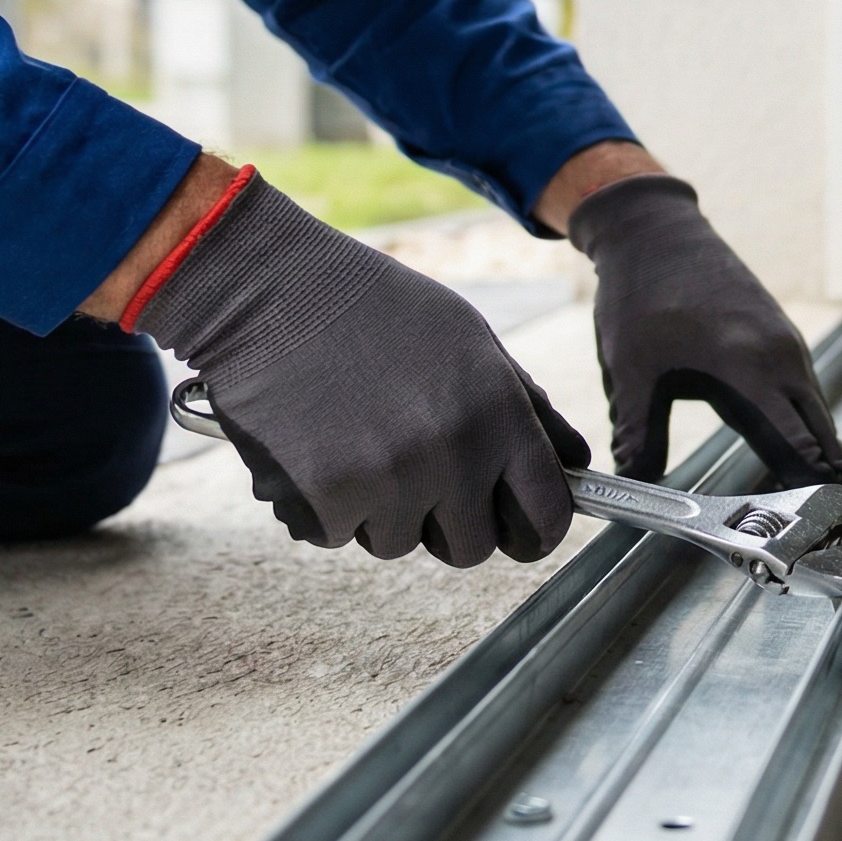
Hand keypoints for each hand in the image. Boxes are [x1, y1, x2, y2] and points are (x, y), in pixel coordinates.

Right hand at [132, 174, 589, 564]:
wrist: (267, 291)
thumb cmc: (372, 309)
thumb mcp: (470, 340)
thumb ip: (527, 409)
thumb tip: (574, 467)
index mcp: (499, 412)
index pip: (546, 515)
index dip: (534, 531)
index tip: (519, 532)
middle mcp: (454, 454)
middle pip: (471, 548)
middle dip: (445, 524)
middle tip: (413, 475)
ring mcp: (389, 483)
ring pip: (397, 544)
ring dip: (378, 511)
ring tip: (352, 439)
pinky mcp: (325, 502)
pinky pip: (336, 536)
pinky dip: (322, 507)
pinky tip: (312, 446)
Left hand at [568, 174, 841, 503]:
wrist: (656, 231)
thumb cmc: (642, 293)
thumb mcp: (630, 368)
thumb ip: (638, 431)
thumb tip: (636, 483)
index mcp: (748, 364)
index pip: (797, 438)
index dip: (818, 480)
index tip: (840, 515)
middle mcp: (780, 355)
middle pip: (820, 430)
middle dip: (835, 476)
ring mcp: (785, 344)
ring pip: (815, 411)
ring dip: (825, 452)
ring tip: (839, 499)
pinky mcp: (778, 338)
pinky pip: (804, 392)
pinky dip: (810, 426)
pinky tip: (804, 453)